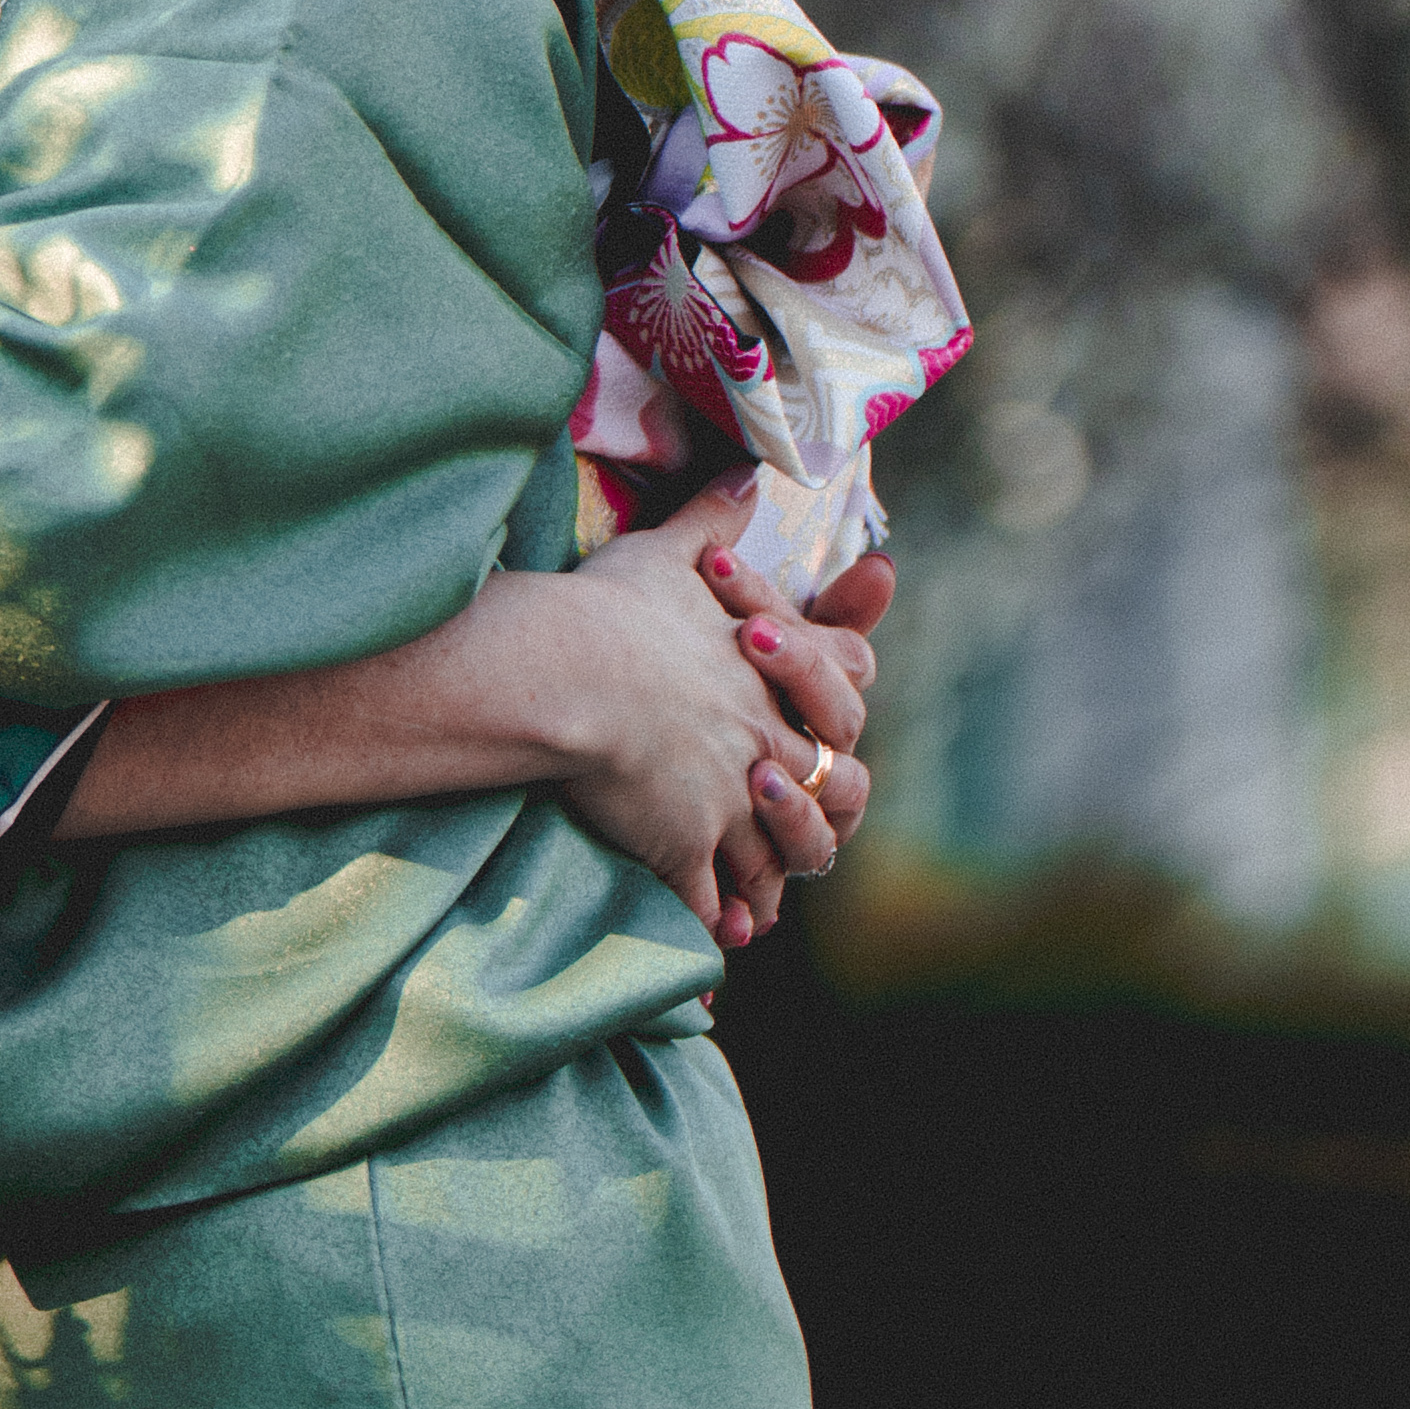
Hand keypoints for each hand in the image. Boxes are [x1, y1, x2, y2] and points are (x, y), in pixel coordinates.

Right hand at [542, 492, 874, 948]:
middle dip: (817, 808)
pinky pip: (711, 900)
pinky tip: (714, 940)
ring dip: (772, 878)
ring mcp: (730, 800)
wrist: (563, 672)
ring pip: (778, 855)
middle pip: (830, 786)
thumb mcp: (669, 551)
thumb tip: (745, 469)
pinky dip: (717, 920)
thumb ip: (713, 515)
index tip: (833, 722)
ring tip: (758, 905)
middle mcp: (766, 740)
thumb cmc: (609, 609)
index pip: (846, 685)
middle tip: (800, 826)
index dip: (838, 699)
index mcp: (771, 672)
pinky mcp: (685, 845)